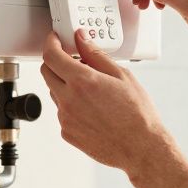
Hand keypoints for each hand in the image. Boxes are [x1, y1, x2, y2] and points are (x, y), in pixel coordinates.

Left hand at [39, 30, 173, 173]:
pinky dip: (71, 105)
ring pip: (54, 92)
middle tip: (72, 61)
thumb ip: (96, 54)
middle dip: (55, 62)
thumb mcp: (121, 75)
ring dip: (64, 85)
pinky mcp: (67, 132)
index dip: (51, 43)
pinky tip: (92, 109)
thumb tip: (82, 39)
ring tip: (91, 90)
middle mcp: (69, 99)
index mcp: (82, 81)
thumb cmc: (137, 114)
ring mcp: (66, 118)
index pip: (51, 55)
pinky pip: (62, 112)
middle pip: (46, 72)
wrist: (140, 147)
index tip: (55, 40)